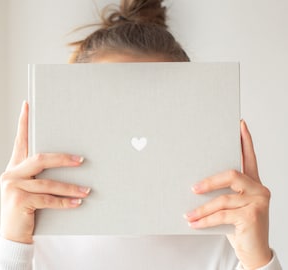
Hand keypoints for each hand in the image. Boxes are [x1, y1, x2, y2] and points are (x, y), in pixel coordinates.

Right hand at [0, 101, 90, 243]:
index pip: (20, 141)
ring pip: (48, 182)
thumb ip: (40, 175)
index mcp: (15, 167)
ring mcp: (13, 187)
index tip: (27, 105)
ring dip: (70, 187)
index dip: (23, 122)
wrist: (12, 235)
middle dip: (63, 158)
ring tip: (87, 190)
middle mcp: (11, 173)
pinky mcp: (19, 201)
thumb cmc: (26, 207)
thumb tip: (69, 161)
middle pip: (40, 159)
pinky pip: (48, 199)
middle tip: (81, 160)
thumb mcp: (30, 188)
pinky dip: (64, 202)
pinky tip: (77, 203)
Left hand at [184, 120, 271, 268]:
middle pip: (231, 174)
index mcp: (253, 183)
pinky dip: (205, 220)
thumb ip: (221, 192)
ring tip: (188, 215)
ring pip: (223, 199)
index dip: (245, 141)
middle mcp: (259, 188)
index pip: (249, 157)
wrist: (252, 251)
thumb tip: (194, 184)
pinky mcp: (253, 215)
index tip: (239, 124)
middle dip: (209, 181)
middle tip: (192, 188)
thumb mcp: (229, 206)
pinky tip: (194, 223)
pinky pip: (222, 215)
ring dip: (202, 208)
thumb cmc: (238, 224)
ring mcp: (258, 201)